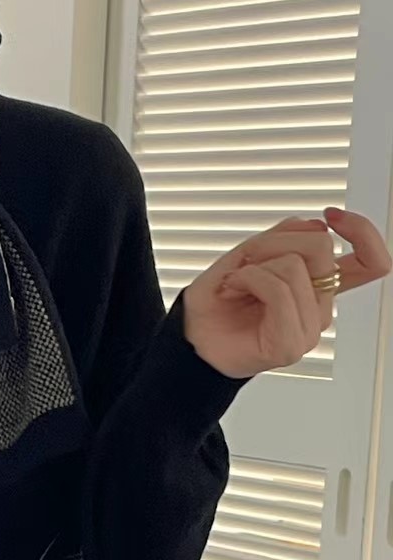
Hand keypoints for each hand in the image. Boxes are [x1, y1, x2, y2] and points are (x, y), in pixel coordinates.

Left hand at [182, 209, 392, 379]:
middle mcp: (320, 307)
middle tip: (245, 261)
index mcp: (318, 286)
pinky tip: (233, 290)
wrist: (190, 337)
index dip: (362, 231)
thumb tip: (318, 225)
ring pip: (296, 265)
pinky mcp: (292, 344)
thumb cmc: (217, 300)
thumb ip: (288, 236)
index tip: (332, 214)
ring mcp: (309, 327)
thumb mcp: (252, 253)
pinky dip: (249, 279)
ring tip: (235, 282)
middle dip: (273, 241)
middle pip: (321, 246)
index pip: (370, 262)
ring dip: (254, 264)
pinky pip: (279, 288)